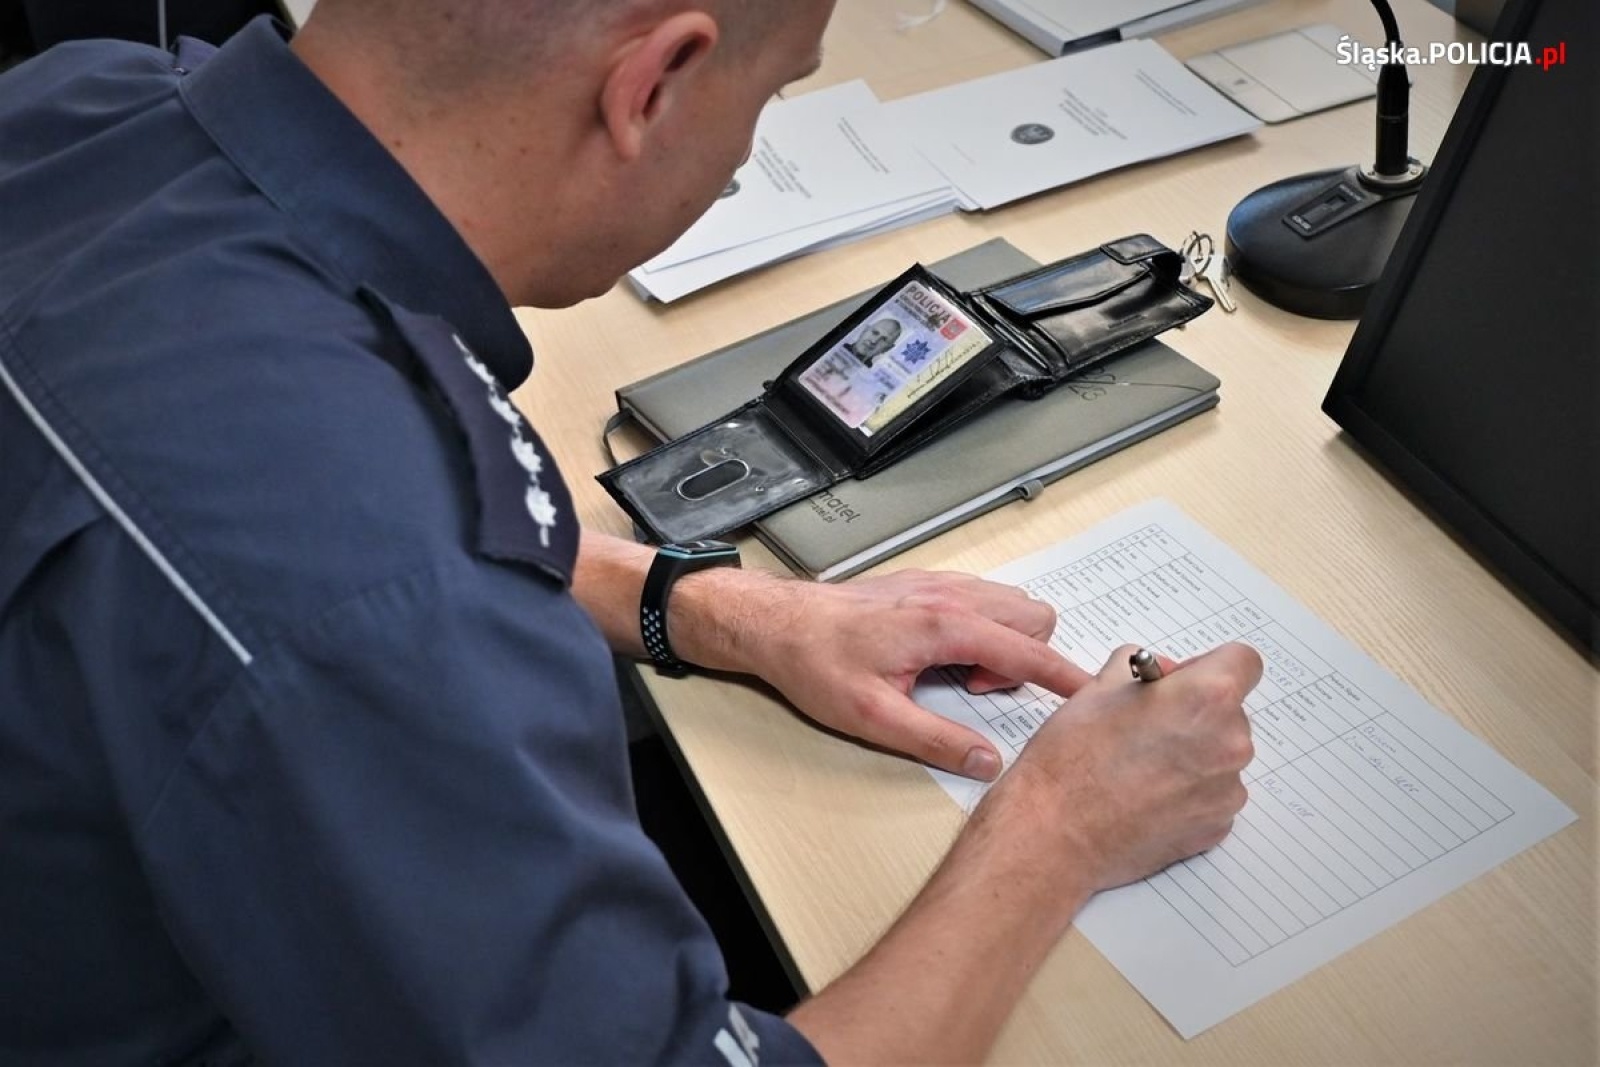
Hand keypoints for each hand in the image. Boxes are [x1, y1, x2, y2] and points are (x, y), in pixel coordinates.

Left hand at [719, 569, 1090, 781]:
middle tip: (973, 691)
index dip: (1065, 679)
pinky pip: (981, 599)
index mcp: (944, 626)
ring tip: (956, 675)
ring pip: (1010, 605)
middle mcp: (948, 597)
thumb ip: (937, 740)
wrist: (776, 624)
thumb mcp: (875, 718)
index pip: (1028, 652)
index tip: (1090, 697)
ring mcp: (937, 584)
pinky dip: (982, 628)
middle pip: (1032, 619)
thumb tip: (986, 762)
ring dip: (1003, 642)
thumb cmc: (816, 663)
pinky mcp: (924, 584)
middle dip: (1024, 659)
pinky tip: (943, 656)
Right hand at [994, 642, 1260, 890]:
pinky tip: (1147, 794)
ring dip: (1195, 752)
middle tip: (1148, 725)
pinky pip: (1214, 793)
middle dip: (1198, 711)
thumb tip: (1164, 676)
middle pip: (1232, 711)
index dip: (1209, 665)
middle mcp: (1230, 743)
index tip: (1184, 679)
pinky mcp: (1217, 826)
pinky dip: (1190, 790)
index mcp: (1206, 697)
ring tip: (1141, 764)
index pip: (1244, 661)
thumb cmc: (1070, 761)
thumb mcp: (1099, 686)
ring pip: (1222, 754)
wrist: (1054, 831)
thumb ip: (1144, 669)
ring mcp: (1227, 790)